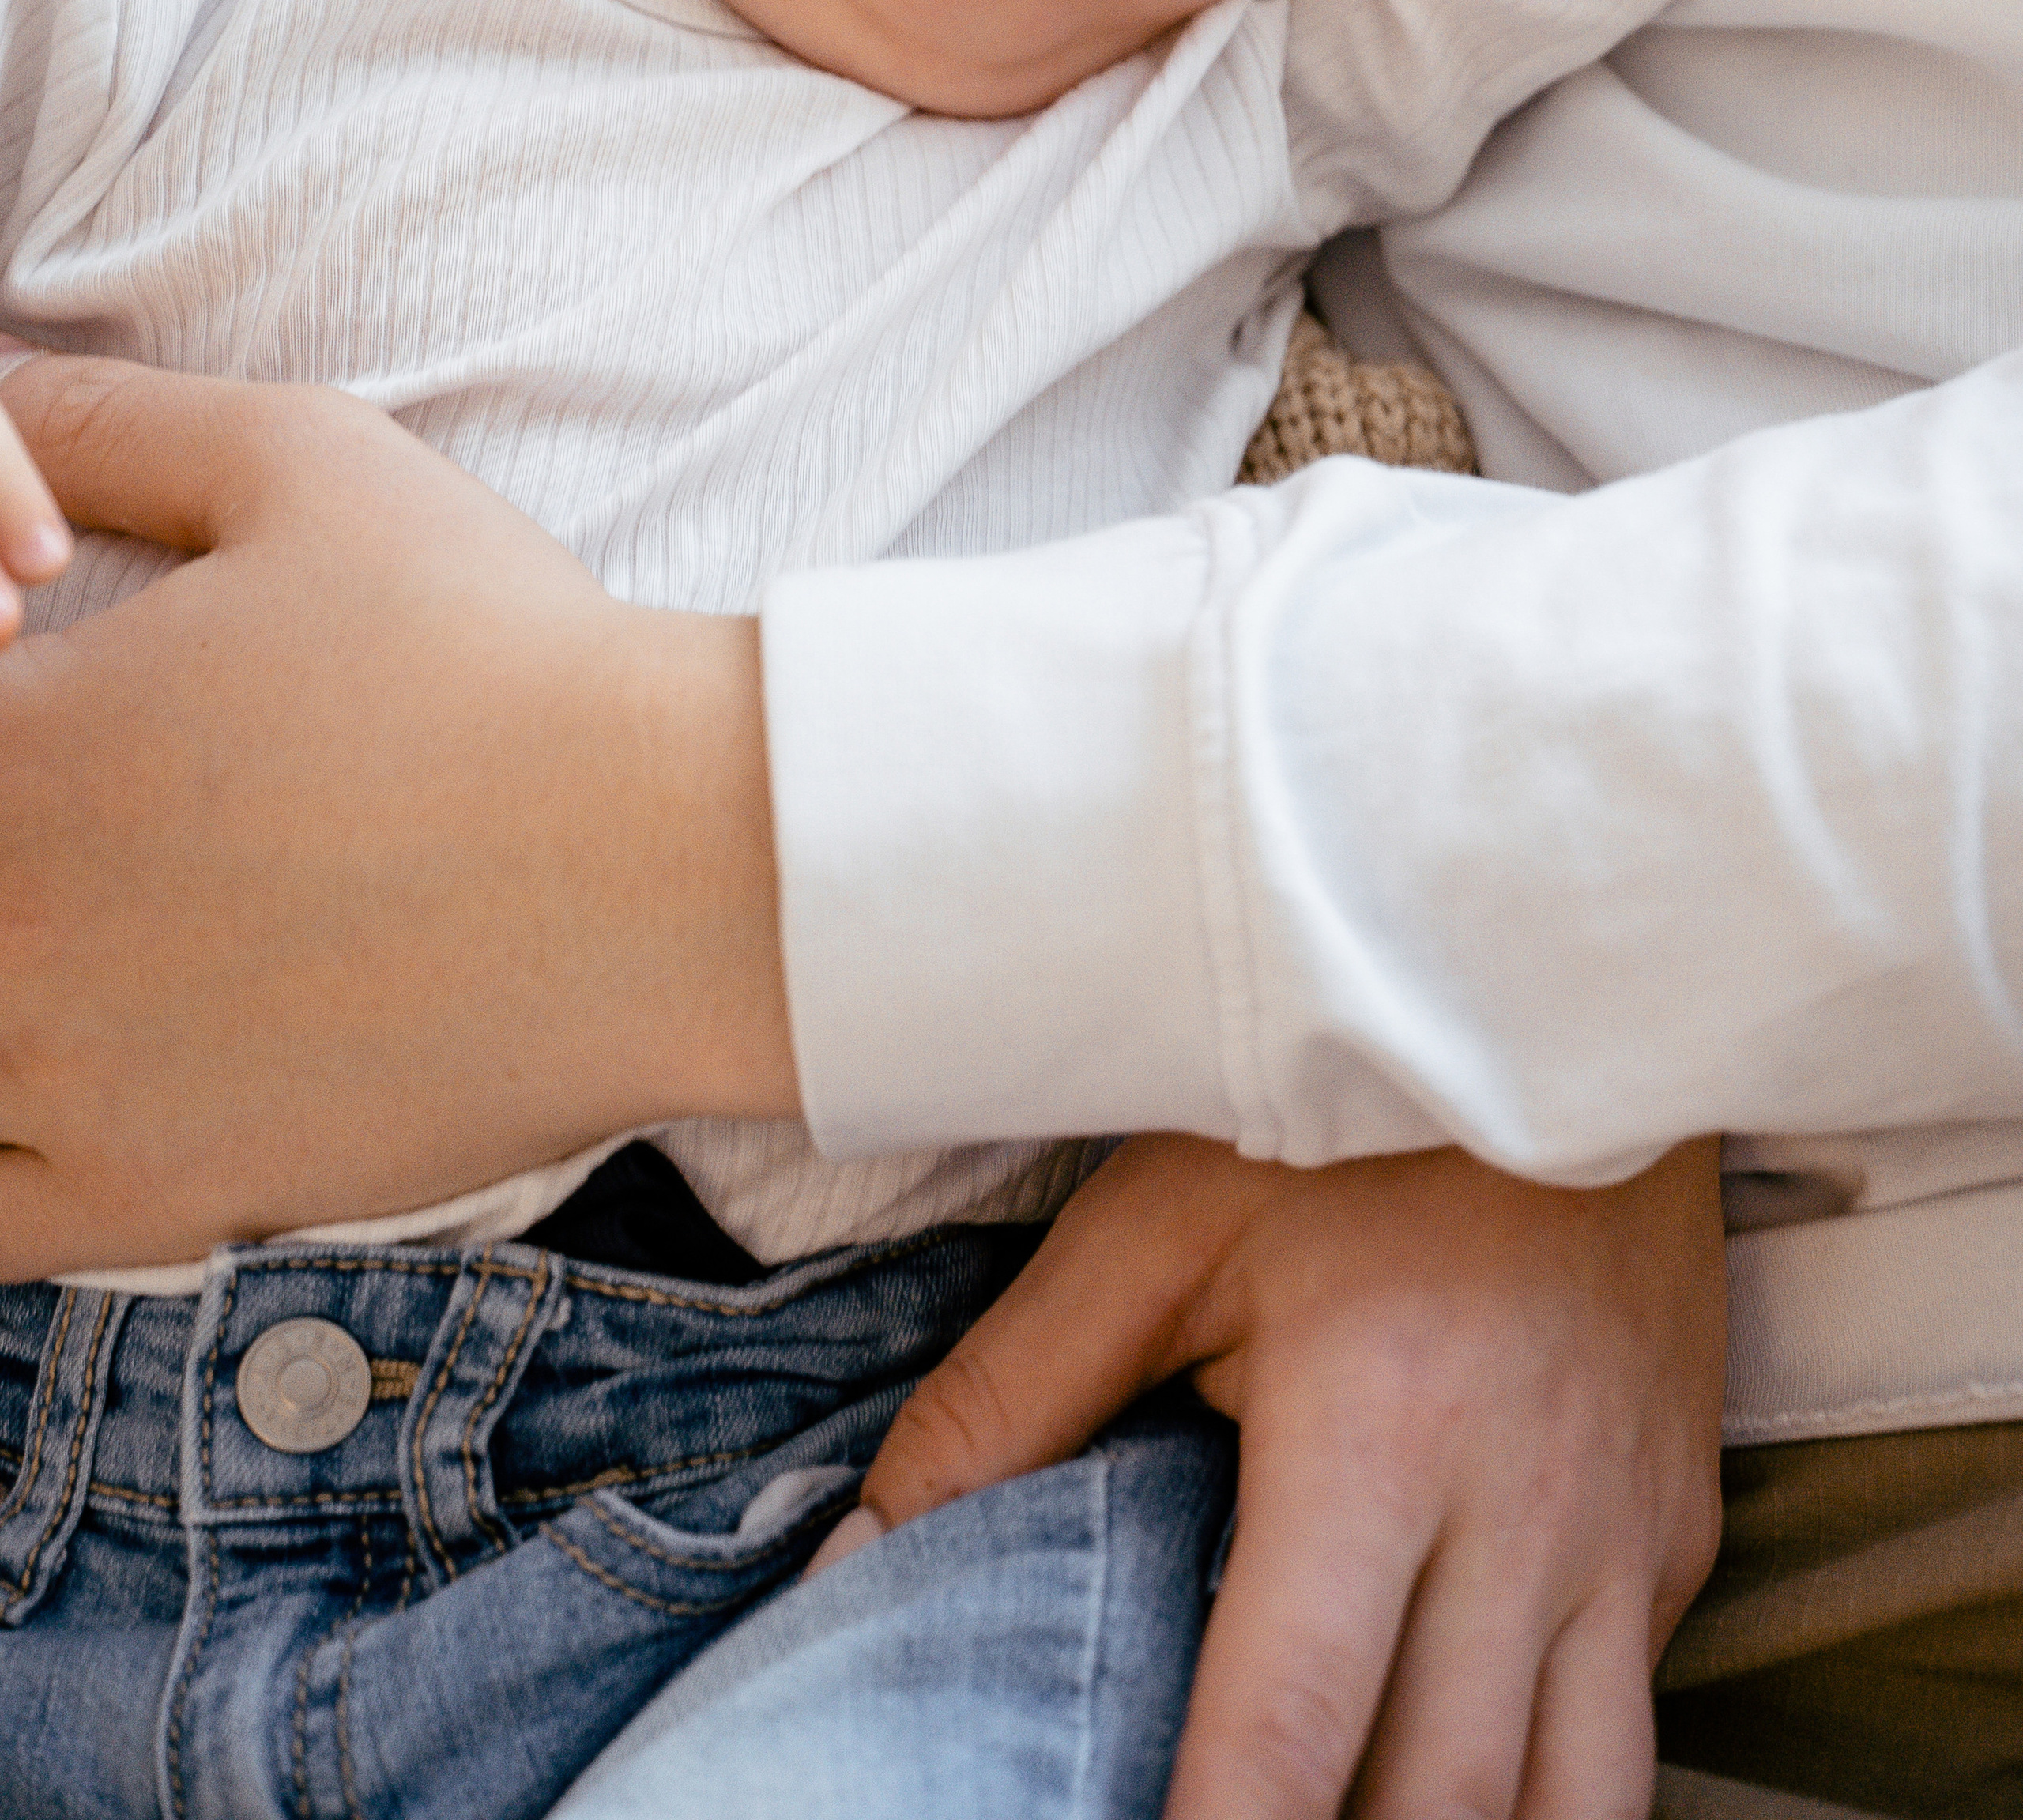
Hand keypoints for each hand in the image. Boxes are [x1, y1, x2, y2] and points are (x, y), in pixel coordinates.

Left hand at [0, 350, 792, 1278]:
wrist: (672, 863)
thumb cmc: (500, 653)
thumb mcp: (305, 457)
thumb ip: (106, 420)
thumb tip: (5, 385)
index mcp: (13, 749)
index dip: (2, 683)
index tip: (58, 663)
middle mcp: (5, 928)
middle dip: (21, 826)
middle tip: (127, 799)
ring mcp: (64, 1082)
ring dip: (11, 975)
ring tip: (126, 917)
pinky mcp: (153, 1199)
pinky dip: (0, 1148)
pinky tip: (75, 1068)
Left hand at [814, 1131, 1725, 1819]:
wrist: (1576, 995)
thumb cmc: (1348, 1108)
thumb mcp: (1156, 1221)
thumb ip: (1006, 1401)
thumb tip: (848, 1562)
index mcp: (1379, 1429)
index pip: (1289, 1729)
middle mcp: (1523, 1512)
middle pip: (1444, 1812)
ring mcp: (1625, 1536)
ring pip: (1577, 1812)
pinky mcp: (1678, 1536)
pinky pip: (1625, 1730)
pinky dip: (1545, 1799)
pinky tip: (1452, 1794)